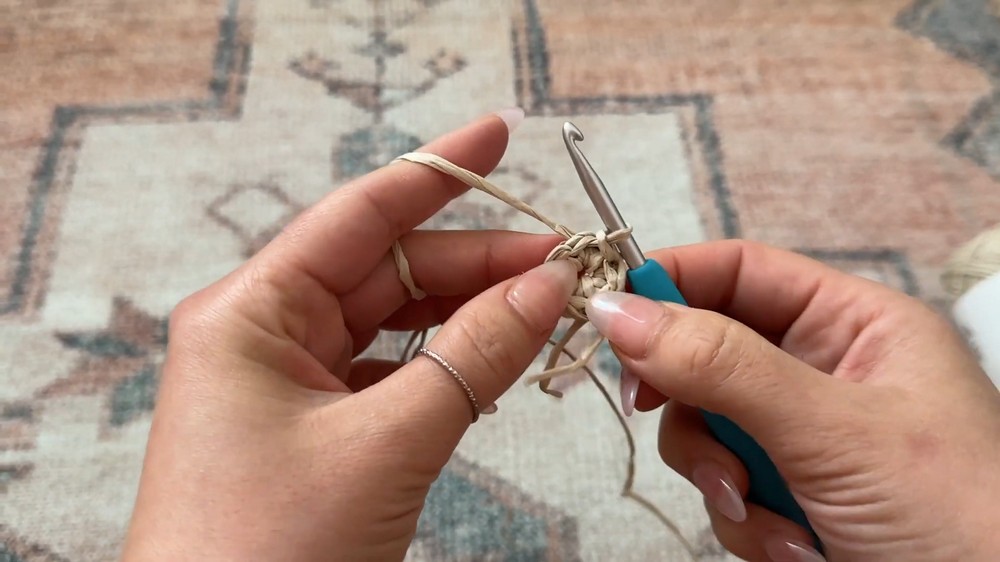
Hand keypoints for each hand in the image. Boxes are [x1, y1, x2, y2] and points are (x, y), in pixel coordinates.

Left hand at [121, 112, 578, 560]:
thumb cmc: (265, 553)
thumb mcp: (383, 444)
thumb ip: (471, 358)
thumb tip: (545, 289)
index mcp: (248, 314)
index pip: (358, 216)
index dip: (435, 173)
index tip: (498, 137)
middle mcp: (263, 335)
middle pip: (387, 269)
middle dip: (475, 260)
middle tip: (559, 262)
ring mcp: (288, 383)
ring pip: (395, 323)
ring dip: (468, 314)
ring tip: (543, 306)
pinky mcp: (314, 429)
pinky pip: (392, 374)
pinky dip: (447, 366)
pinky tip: (496, 359)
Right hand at [585, 241, 999, 561]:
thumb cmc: (964, 518)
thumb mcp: (832, 430)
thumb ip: (723, 366)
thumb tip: (622, 310)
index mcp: (856, 325)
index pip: (741, 272)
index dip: (673, 281)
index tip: (611, 310)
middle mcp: (826, 373)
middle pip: (709, 353)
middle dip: (693, 403)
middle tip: (659, 412)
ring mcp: (806, 437)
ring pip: (707, 428)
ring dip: (719, 474)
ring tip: (762, 511)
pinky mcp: (793, 494)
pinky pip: (726, 486)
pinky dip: (744, 521)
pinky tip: (793, 547)